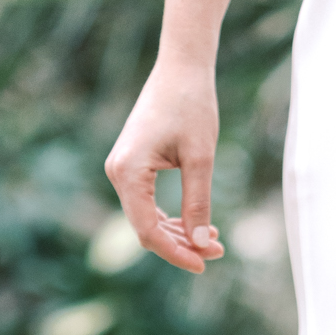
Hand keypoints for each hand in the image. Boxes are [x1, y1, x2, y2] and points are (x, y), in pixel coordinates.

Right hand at [105, 60, 225, 273]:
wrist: (181, 69)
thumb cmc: (192, 107)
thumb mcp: (201, 159)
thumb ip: (198, 203)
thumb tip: (200, 244)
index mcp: (128, 171)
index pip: (148, 230)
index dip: (176, 253)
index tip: (204, 264)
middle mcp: (117, 172)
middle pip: (146, 228)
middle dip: (182, 245)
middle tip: (218, 251)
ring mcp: (123, 169)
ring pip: (149, 219)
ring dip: (180, 235)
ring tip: (215, 241)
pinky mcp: (133, 166)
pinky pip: (150, 205)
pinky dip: (174, 219)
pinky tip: (203, 226)